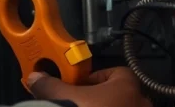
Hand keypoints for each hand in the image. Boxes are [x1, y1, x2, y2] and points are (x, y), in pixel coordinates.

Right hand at [27, 68, 152, 106]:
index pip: (116, 73)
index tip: (79, 86)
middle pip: (118, 94)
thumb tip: (35, 78)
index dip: (96, 77)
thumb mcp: (64, 98)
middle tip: (79, 104)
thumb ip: (51, 86)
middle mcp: (139, 103)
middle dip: (100, 98)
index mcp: (127, 86)